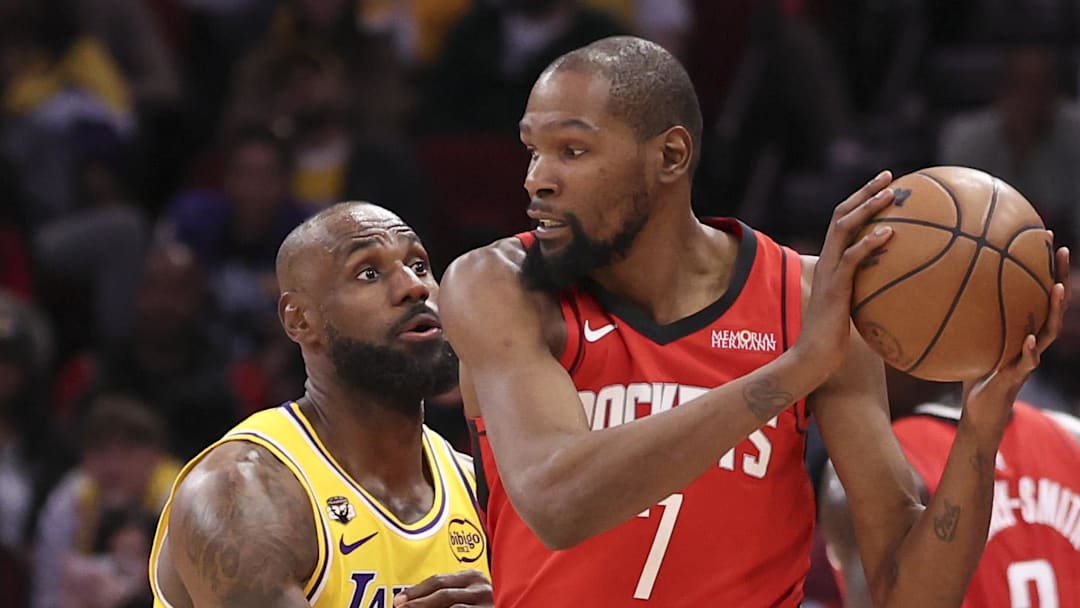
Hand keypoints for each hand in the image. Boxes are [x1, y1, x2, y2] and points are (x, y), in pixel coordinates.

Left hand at [392, 569, 492, 607]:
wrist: (519, 603)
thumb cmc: (486, 602)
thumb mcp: (470, 592)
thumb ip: (452, 591)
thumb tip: (413, 598)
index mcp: (474, 576)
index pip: (440, 580)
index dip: (417, 589)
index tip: (400, 599)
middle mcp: (482, 588)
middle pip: (443, 592)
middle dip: (418, 600)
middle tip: (400, 607)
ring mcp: (487, 604)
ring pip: (451, 607)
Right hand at [796, 170, 895, 375]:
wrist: (813, 357)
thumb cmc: (835, 340)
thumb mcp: (855, 308)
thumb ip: (869, 291)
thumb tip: (898, 288)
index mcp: (830, 262)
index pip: (842, 222)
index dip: (860, 201)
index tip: (884, 186)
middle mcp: (827, 261)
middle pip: (841, 215)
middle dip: (865, 192)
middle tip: (889, 177)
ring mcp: (829, 272)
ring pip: (844, 229)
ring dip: (868, 208)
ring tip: (892, 195)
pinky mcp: (834, 287)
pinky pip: (852, 259)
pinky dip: (869, 243)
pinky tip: (890, 234)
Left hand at [961, 246, 1070, 431]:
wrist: (979, 412)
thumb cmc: (970, 372)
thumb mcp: (961, 338)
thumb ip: (953, 316)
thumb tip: (924, 286)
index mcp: (1018, 326)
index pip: (1031, 290)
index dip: (1037, 265)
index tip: (1039, 235)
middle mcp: (1028, 337)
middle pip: (1049, 302)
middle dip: (1055, 274)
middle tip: (1057, 248)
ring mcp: (1027, 357)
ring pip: (1049, 330)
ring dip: (1055, 309)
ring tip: (1057, 288)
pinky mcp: (1018, 378)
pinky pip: (1028, 363)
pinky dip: (1030, 351)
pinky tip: (1030, 339)